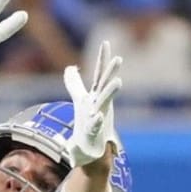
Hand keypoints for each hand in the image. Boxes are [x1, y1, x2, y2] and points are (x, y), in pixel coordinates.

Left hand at [63, 39, 121, 167]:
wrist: (89, 148)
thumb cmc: (87, 122)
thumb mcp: (79, 100)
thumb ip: (75, 83)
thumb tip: (70, 67)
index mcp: (95, 95)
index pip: (99, 74)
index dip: (102, 58)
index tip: (106, 42)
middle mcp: (99, 103)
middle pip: (105, 84)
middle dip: (111, 71)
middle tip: (118, 58)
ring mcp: (98, 116)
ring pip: (105, 102)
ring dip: (111, 92)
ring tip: (119, 82)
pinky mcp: (94, 132)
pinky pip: (96, 125)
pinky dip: (97, 121)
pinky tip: (98, 117)